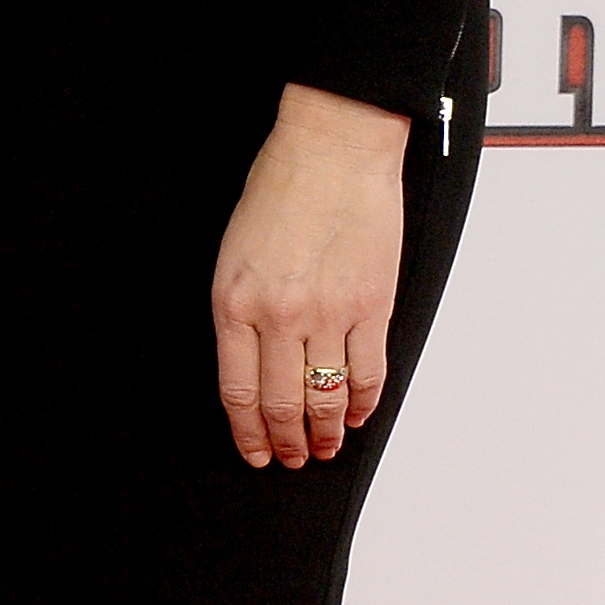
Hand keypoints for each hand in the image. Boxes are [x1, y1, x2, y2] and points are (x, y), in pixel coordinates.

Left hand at [211, 85, 408, 470]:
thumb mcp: (234, 249)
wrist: (332, 146)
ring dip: (325, 434)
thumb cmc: (280, 185)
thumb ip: (242, 307)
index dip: (248, 433)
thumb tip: (255, 363)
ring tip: (324, 448)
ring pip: (325, 400)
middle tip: (291, 459)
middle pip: (281, 405)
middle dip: (285, 443)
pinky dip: (361, 403)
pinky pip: (367, 374)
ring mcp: (328, 314)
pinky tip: (355, 414)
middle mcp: (278, 315)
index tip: (255, 453)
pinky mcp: (371, 306)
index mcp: (233, 300)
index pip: (238, 391)